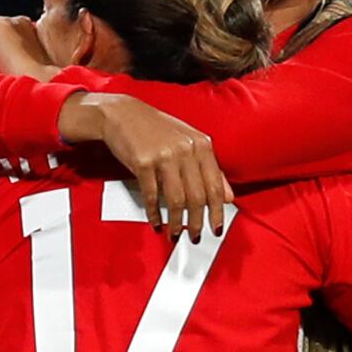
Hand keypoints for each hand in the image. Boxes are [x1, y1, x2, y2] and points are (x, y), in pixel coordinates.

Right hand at [64, 94, 233, 241]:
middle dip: (197, 222)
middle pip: (197, 196)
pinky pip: (152, 196)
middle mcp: (186, 150)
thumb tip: (228, 196)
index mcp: (202, 145)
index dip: (217, 211)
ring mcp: (164, 156)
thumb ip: (209, 168)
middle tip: (195, 237)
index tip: (217, 228)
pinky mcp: (143, 163)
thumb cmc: (156, 129)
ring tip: (175, 234)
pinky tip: (156, 222)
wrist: (123, 114)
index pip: (215, 186)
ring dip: (176, 222)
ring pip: (176, 199)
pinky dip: (154, 213)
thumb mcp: (188, 142)